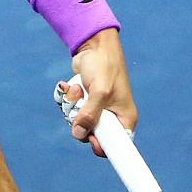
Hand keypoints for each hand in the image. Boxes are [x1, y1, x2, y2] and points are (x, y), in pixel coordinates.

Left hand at [57, 28, 137, 156]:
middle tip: (80, 107)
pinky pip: (69, 109)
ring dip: (71, 106)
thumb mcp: (99, 92)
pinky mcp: (84, 101)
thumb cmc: (104, 66)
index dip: (101, 146)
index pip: (116, 146)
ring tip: (77, 90)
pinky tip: (71, 86)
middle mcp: (111, 117)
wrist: (94, 45)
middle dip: (79, 121)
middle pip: (90, 135)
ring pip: (76, 122)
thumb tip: (78, 133)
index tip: (89, 139)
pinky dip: (67, 98)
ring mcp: (96, 109)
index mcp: (124, 119)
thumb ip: (89, 115)